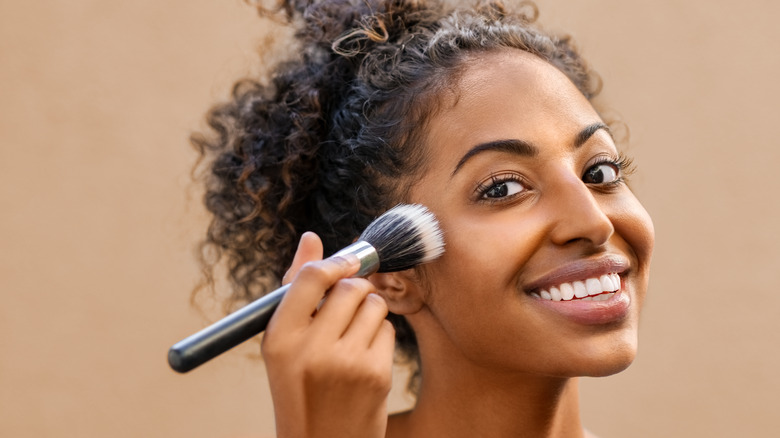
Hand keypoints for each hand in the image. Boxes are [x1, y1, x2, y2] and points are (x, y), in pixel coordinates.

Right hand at [262, 232, 394, 437]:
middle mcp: (310, 349)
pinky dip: (379, 335)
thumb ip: (297, 290)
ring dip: (368, 311)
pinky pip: (387, 329)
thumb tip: (312, 238)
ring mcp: (345, 363)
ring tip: (352, 336)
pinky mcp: (375, 375)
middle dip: (354, 290)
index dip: (334, 263)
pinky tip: (364, 358)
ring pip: (373, 304)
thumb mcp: (284, 344)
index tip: (344, 264)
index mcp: (279, 338)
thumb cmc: (301, 386)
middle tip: (347, 308)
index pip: (310, 277)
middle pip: (349, 287)